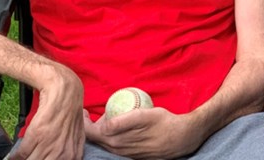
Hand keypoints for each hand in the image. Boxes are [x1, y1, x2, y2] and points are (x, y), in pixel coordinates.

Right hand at [8, 72, 85, 159]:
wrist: (64, 94)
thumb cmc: (69, 113)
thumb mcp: (75, 138)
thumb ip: (68, 153)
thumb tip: (61, 159)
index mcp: (72, 156)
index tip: (38, 158)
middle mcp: (61, 155)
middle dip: (34, 159)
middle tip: (31, 156)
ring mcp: (48, 147)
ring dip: (25, 159)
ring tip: (20, 157)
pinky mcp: (36, 137)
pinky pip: (21, 155)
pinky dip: (15, 156)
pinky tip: (14, 155)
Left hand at [85, 107, 203, 159]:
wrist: (181, 138)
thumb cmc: (163, 123)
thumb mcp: (144, 116)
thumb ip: (123, 121)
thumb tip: (105, 125)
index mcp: (117, 141)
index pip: (91, 132)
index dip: (83, 122)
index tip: (83, 109)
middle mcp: (118, 150)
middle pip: (96, 138)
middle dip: (89, 126)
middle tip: (90, 111)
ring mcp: (124, 153)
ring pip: (105, 142)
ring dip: (100, 130)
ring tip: (105, 115)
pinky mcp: (131, 153)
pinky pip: (114, 144)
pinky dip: (110, 134)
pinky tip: (117, 124)